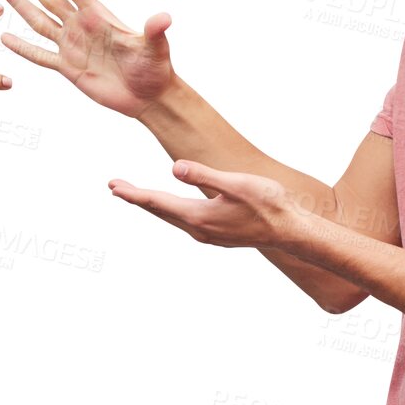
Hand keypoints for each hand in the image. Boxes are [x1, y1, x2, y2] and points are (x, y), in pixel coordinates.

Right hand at [0, 0, 175, 117]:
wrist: (148, 96)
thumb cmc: (155, 69)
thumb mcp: (155, 48)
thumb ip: (154, 32)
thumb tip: (165, 17)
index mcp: (98, 16)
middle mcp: (80, 26)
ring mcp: (72, 46)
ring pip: (39, 20)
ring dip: (20, 3)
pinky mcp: (68, 68)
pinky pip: (40, 56)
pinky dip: (22, 48)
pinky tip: (5, 37)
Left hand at [108, 159, 297, 248]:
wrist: (292, 231)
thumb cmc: (268, 204)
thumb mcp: (236, 184)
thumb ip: (204, 175)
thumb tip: (174, 168)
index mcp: (198, 216)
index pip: (156, 202)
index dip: (133, 193)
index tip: (113, 186)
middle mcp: (198, 230)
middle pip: (159, 211)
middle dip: (137, 198)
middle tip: (115, 187)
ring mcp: (208, 235)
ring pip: (172, 218)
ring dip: (153, 205)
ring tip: (136, 196)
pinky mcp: (218, 236)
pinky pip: (185, 223)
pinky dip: (170, 212)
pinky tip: (171, 209)